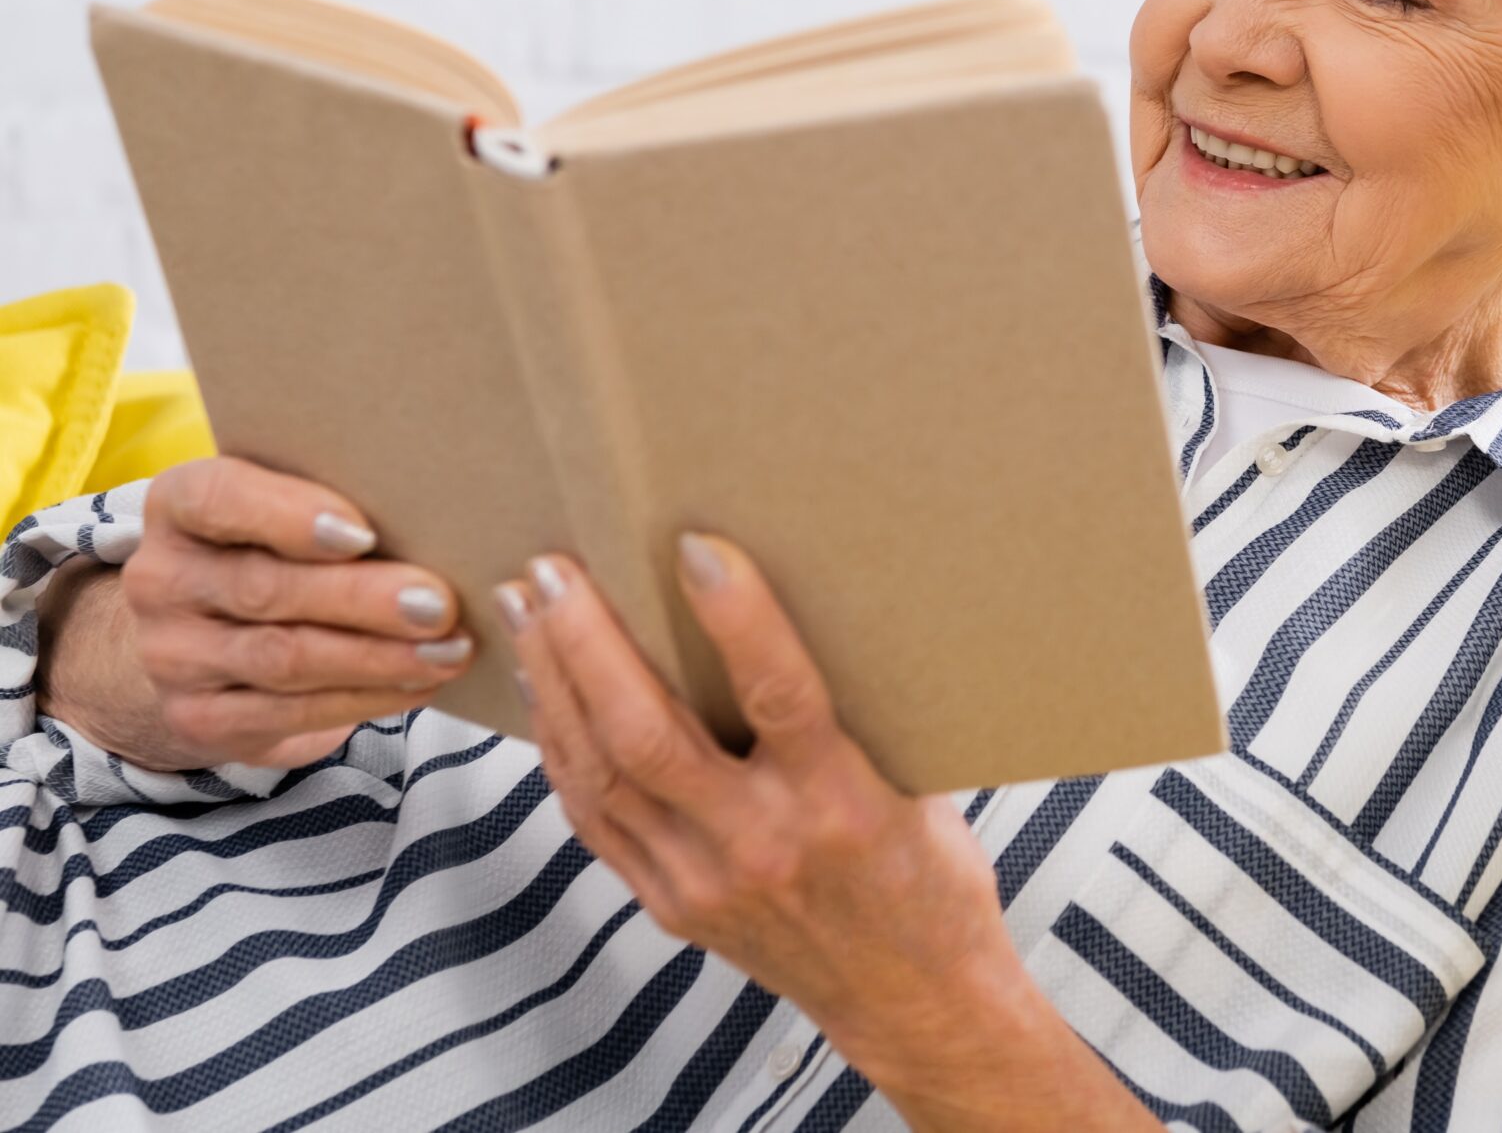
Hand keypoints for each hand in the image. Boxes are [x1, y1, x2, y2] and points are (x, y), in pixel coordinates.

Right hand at [38, 457, 475, 770]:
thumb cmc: (276, 548)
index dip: (289, 516)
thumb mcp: (288, 509)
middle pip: (266, 588)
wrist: (205, 636)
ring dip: (377, 657)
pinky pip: (288, 713)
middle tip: (440, 605)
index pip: (218, 499)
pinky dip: (365, 698)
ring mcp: (172, 656)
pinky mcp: (197, 718)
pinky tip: (419, 685)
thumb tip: (440, 516)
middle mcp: (163, 580)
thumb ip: (337, 502)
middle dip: (363, 599)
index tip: (363, 533)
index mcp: (179, 505)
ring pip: (283, 658)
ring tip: (448, 651)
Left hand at [501, 536, 1155, 1129]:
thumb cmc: (927, 879)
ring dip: (555, 683)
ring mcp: (705, 882)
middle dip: (588, 643)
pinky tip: (545, 695)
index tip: (696, 547)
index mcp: (842, 804)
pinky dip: (562, 748)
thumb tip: (791, 613)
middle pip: (648, 735)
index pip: (780, 697)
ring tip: (528, 609)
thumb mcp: (917, 784)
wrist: (910, 1001)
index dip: (739, 618)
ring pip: (602, 773)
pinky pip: (595, 819)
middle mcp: (763, 845)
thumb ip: (853, 713)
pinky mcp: (671, 905)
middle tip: (553, 568)